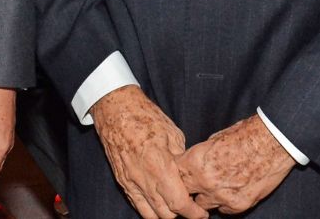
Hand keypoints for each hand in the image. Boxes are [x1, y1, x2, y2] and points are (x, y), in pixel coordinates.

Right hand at [92, 85, 207, 218]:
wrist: (117, 111)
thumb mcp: (172, 133)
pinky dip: (151, 209)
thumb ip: (181, 158)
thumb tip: (190, 174)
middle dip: (182, 213)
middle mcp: (144, 180)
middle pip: (166, 214)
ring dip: (166, 214)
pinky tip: (160, 200)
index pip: (179, 203)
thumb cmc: (145, 117)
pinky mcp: (123, 183)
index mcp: (160, 166)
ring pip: (151, 215)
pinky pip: (138, 206)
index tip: (202, 213)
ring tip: (176, 204)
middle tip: (192, 204)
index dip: (193, 212)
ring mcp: (131, 184)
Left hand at [177, 114, 294, 213]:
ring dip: (205, 197)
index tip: (178, 174)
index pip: (174, 175)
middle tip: (193, 185)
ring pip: (202, 206)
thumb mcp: (215, 138)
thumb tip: (194, 163)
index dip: (176, 174)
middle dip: (187, 190)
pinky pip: (224, 210)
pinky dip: (224, 202)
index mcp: (196, 161)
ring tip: (215, 185)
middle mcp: (205, 182)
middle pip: (184, 195)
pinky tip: (232, 188)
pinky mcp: (238, 205)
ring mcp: (221, 197)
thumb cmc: (245, 134)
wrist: (272, 141)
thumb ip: (201, 156)